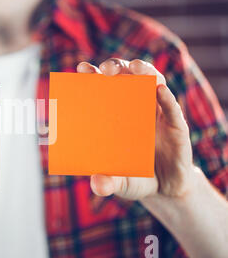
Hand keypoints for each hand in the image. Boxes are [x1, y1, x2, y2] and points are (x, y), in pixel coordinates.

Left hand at [77, 59, 193, 199]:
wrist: (165, 189)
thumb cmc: (134, 177)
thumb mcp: (120, 182)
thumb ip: (109, 182)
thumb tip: (97, 185)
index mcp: (115, 115)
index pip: (103, 88)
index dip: (92, 75)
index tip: (81, 68)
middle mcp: (135, 108)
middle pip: (127, 78)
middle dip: (116, 68)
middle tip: (106, 70)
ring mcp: (157, 114)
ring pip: (152, 83)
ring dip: (144, 72)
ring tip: (135, 68)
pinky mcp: (176, 126)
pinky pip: (172, 109)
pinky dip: (167, 99)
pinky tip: (160, 91)